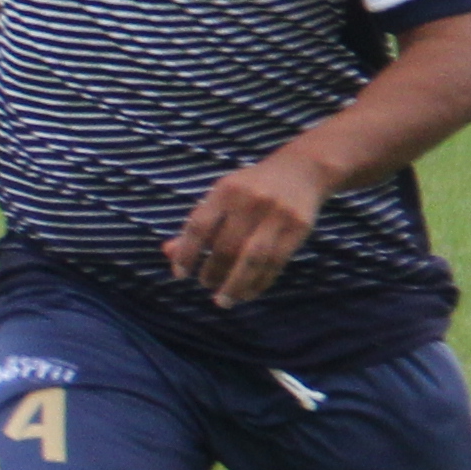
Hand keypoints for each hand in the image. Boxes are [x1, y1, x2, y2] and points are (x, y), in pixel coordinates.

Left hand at [165, 148, 333, 307]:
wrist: (302, 169)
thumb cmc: (251, 187)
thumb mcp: (222, 195)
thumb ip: (198, 223)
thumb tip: (169, 253)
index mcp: (226, 190)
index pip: (199, 226)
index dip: (186, 253)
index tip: (180, 274)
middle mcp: (250, 201)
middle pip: (226, 247)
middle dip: (212, 272)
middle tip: (206, 284)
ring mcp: (277, 215)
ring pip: (252, 260)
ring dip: (235, 286)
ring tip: (223, 300)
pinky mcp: (298, 228)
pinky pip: (275, 263)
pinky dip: (259, 283)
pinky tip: (248, 293)